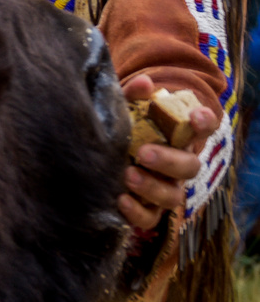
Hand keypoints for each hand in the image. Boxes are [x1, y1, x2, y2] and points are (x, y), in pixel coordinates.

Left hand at [117, 74, 212, 230]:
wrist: (98, 152)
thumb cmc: (121, 127)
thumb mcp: (124, 109)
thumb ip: (133, 96)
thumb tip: (144, 83)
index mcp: (178, 137)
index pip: (202, 128)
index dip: (204, 122)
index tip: (195, 116)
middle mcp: (177, 165)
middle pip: (189, 167)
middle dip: (169, 160)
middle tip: (143, 152)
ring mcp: (164, 188)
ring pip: (172, 197)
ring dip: (153, 187)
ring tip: (128, 175)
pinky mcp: (145, 209)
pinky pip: (148, 218)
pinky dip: (136, 212)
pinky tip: (120, 199)